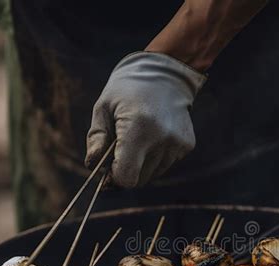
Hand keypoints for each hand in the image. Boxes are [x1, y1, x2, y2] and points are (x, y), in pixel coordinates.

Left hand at [85, 52, 205, 187]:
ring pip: (153, 174)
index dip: (114, 179)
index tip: (108, 171)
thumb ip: (96, 139)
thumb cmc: (127, 90)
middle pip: (139, 179)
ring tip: (138, 140)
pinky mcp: (186, 145)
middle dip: (126, 171)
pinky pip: (165, 164)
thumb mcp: (103, 108)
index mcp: (138, 130)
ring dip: (141, 165)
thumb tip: (92, 166)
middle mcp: (162, 140)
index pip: (127, 178)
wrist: (165, 73)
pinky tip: (154, 136)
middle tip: (119, 153)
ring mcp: (177, 144)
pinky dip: (156, 157)